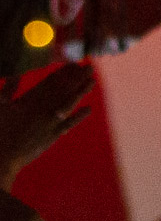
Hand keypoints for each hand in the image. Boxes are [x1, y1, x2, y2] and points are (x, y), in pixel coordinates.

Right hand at [0, 62, 94, 190]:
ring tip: (92, 80)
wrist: (1, 158)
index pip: (50, 81)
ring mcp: (49, 123)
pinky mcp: (51, 137)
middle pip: (63, 89)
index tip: (73, 62)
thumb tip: (15, 72)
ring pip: (69, 103)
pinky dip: (79, 117)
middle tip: (88, 67)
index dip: (63, 71)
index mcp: (30, 99)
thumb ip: (9, 88)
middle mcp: (43, 108)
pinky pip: (68, 125)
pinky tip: (89, 109)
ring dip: (82, 91)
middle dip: (76, 77)